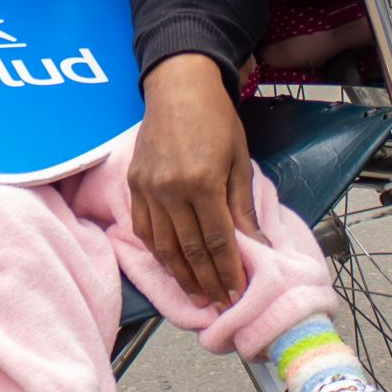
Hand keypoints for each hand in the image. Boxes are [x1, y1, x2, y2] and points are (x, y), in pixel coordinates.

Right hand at [129, 54, 266, 308]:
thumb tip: (257, 245)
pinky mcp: (134, 185)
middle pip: (190, 249)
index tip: (237, 293)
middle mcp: (171, 190)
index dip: (228, 271)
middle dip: (207, 281)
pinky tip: (170, 266)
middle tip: (220, 304)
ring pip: (163, 245)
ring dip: (181, 275)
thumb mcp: (239, 160)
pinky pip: (144, 228)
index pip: (217, 240)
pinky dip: (157, 252)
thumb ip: (242, 205)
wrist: (178, 87)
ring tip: (197, 296)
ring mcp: (148, 189)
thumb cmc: (216, 119)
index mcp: (202, 182)